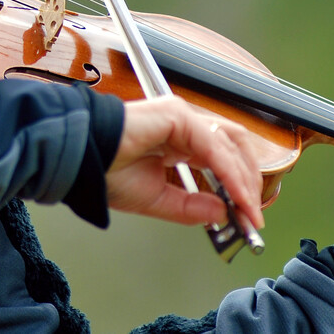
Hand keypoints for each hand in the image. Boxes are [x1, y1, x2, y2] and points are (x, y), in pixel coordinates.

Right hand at [107, 96, 264, 229]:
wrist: (81, 160)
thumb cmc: (106, 172)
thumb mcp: (157, 200)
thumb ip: (191, 207)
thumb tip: (223, 212)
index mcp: (178, 143)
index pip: (222, 159)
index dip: (239, 187)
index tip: (247, 217)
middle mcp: (184, 127)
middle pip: (235, 148)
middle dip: (249, 182)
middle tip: (252, 215)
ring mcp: (182, 118)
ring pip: (230, 145)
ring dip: (244, 179)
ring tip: (247, 208)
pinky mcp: (177, 116)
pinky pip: (213, 146)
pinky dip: (229, 173)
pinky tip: (234, 195)